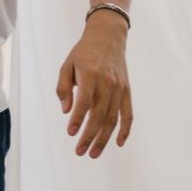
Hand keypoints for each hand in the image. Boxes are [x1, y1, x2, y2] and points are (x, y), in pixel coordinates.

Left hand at [56, 13, 131, 156]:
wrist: (108, 37)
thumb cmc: (83, 53)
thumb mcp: (67, 65)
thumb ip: (64, 88)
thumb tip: (66, 111)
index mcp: (90, 76)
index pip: (85, 102)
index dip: (78, 119)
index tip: (71, 133)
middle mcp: (107, 83)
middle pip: (99, 115)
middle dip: (89, 136)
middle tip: (80, 151)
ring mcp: (119, 89)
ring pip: (113, 119)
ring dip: (104, 138)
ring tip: (93, 153)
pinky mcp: (127, 91)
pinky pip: (128, 114)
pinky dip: (125, 130)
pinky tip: (119, 143)